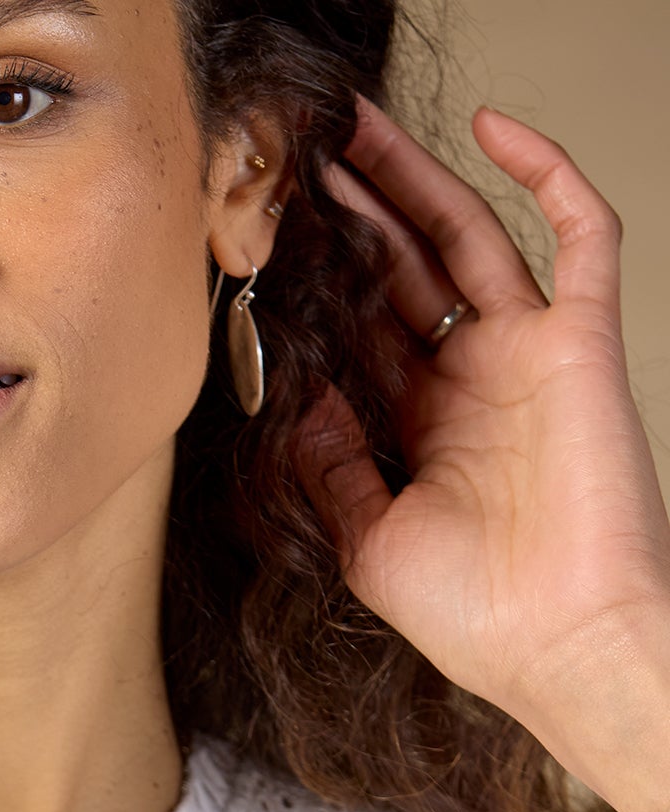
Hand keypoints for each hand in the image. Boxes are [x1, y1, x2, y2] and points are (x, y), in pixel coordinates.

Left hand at [295, 96, 669, 788]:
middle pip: (403, 267)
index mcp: (421, 424)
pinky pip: (580, 236)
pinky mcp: (583, 342)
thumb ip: (331, 468)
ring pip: (468, 235)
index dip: (318, 281)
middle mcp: (472, 379)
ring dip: (414, 178)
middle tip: (300, 155)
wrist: (557, 645)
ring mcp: (528, 354)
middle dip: (352, 211)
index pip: (362, 327)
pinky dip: (546, 174)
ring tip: (354, 128)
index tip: (265, 242)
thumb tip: (298, 400)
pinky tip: (491, 130)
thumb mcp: (366, 540)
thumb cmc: (474, 615)